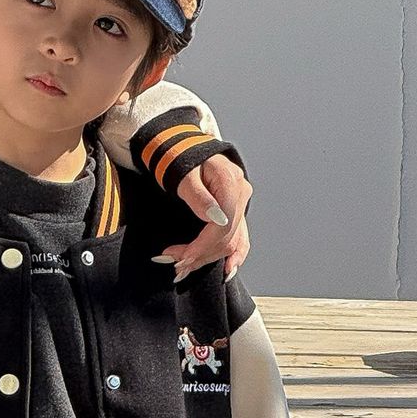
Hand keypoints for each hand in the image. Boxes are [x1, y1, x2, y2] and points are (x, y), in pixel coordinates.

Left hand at [154, 154, 251, 282]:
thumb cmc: (179, 157)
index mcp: (229, 182)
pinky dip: (234, 254)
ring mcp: (240, 202)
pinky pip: (239, 236)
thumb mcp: (184, 173)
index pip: (222, 224)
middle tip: (176, 266)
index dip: (202, 245)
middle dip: (201, 254)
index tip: (181, 258)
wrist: (181, 147)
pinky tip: (228, 270)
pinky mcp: (235, 209)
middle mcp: (240, 193)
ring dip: (208, 257)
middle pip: (227, 235)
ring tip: (185, 268)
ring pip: (231, 239)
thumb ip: (199, 196)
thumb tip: (215, 218)